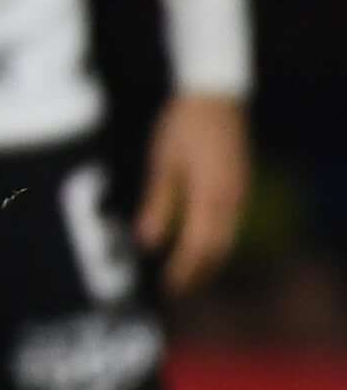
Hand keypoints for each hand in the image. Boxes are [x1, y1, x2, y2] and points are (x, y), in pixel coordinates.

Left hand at [139, 91, 248, 294]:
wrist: (215, 97)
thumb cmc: (182, 127)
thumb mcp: (162, 165)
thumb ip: (158, 205)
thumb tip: (148, 243)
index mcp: (210, 195)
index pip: (199, 246)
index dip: (184, 271)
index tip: (169, 289)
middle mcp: (231, 199)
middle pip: (218, 249)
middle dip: (198, 273)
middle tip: (176, 292)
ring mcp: (240, 193)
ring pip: (228, 239)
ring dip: (209, 261)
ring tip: (187, 277)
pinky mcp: (240, 186)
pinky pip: (231, 225)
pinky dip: (216, 243)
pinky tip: (200, 248)